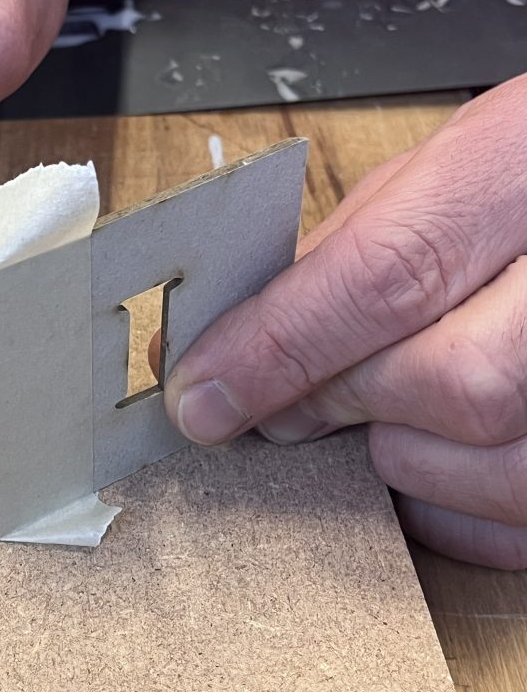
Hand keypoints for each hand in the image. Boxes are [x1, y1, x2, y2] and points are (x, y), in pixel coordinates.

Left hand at [163, 74, 526, 569]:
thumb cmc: (519, 178)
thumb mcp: (433, 172)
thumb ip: (342, 253)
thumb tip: (235, 344)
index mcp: (518, 177)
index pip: (389, 276)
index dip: (278, 346)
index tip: (200, 394)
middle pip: (447, 384)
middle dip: (337, 400)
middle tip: (291, 400)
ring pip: (484, 465)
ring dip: (397, 453)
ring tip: (387, 407)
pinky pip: (510, 522)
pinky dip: (447, 504)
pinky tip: (432, 454)